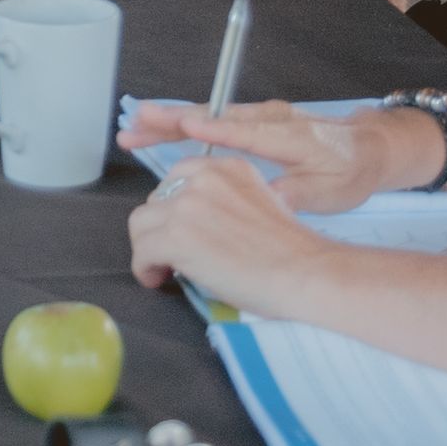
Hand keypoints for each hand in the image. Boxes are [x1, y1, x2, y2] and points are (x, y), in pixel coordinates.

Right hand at [120, 100, 416, 213]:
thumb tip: (263, 201)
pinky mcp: (254, 121)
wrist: (369, 149)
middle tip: (137, 123)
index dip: (214, 128)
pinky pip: (214, 119)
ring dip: (170, 121)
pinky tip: (158, 130)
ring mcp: (260, 116)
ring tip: (134, 127)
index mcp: (289, 134)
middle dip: (173, 119)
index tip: (184, 124)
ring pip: (208, 115)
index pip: (245, 130)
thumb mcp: (329, 193)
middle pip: (215, 115)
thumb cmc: (349, 172)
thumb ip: (294, 195)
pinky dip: (185, 124)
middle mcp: (269, 117)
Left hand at [128, 155, 329, 315]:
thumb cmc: (290, 251)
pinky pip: (142, 251)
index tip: (182, 230)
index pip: (178, 178)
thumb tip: (196, 223)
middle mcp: (203, 178)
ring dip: (149, 247)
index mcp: (227, 166)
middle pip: (157, 200)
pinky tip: (158, 279)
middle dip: (161, 226)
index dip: (175, 208)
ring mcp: (187, 205)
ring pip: (141, 224)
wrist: (305, 272)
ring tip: (164, 268)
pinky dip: (144, 268)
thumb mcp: (257, 202)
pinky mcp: (176, 236)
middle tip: (175, 254)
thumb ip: (223, 201)